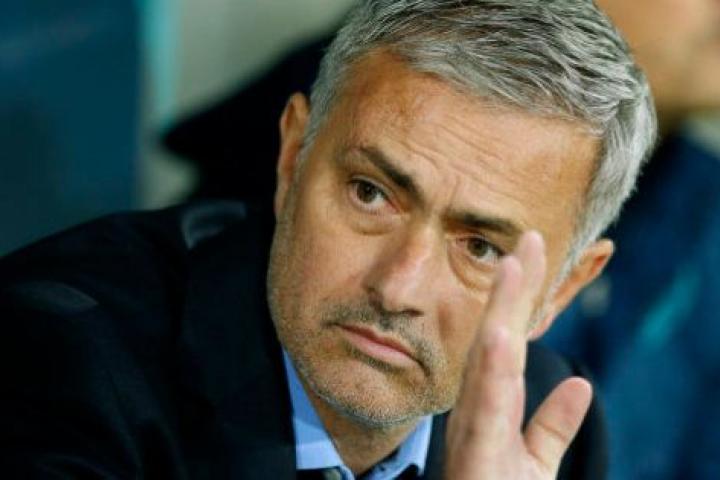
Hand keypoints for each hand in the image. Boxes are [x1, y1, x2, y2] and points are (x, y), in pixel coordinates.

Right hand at [444, 231, 592, 478]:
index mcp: (493, 413)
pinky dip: (490, 376)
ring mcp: (475, 439)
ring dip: (499, 317)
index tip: (532, 254)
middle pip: (497, 343)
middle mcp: (479, 418)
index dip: (520, 300)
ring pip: (487, 369)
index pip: (508, 346)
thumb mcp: (533, 465)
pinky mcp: (474, 463)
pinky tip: (499, 339)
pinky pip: (483, 417)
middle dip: (512, 292)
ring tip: (513, 270)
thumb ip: (551, 425)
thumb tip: (581, 385)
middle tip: (529, 239)